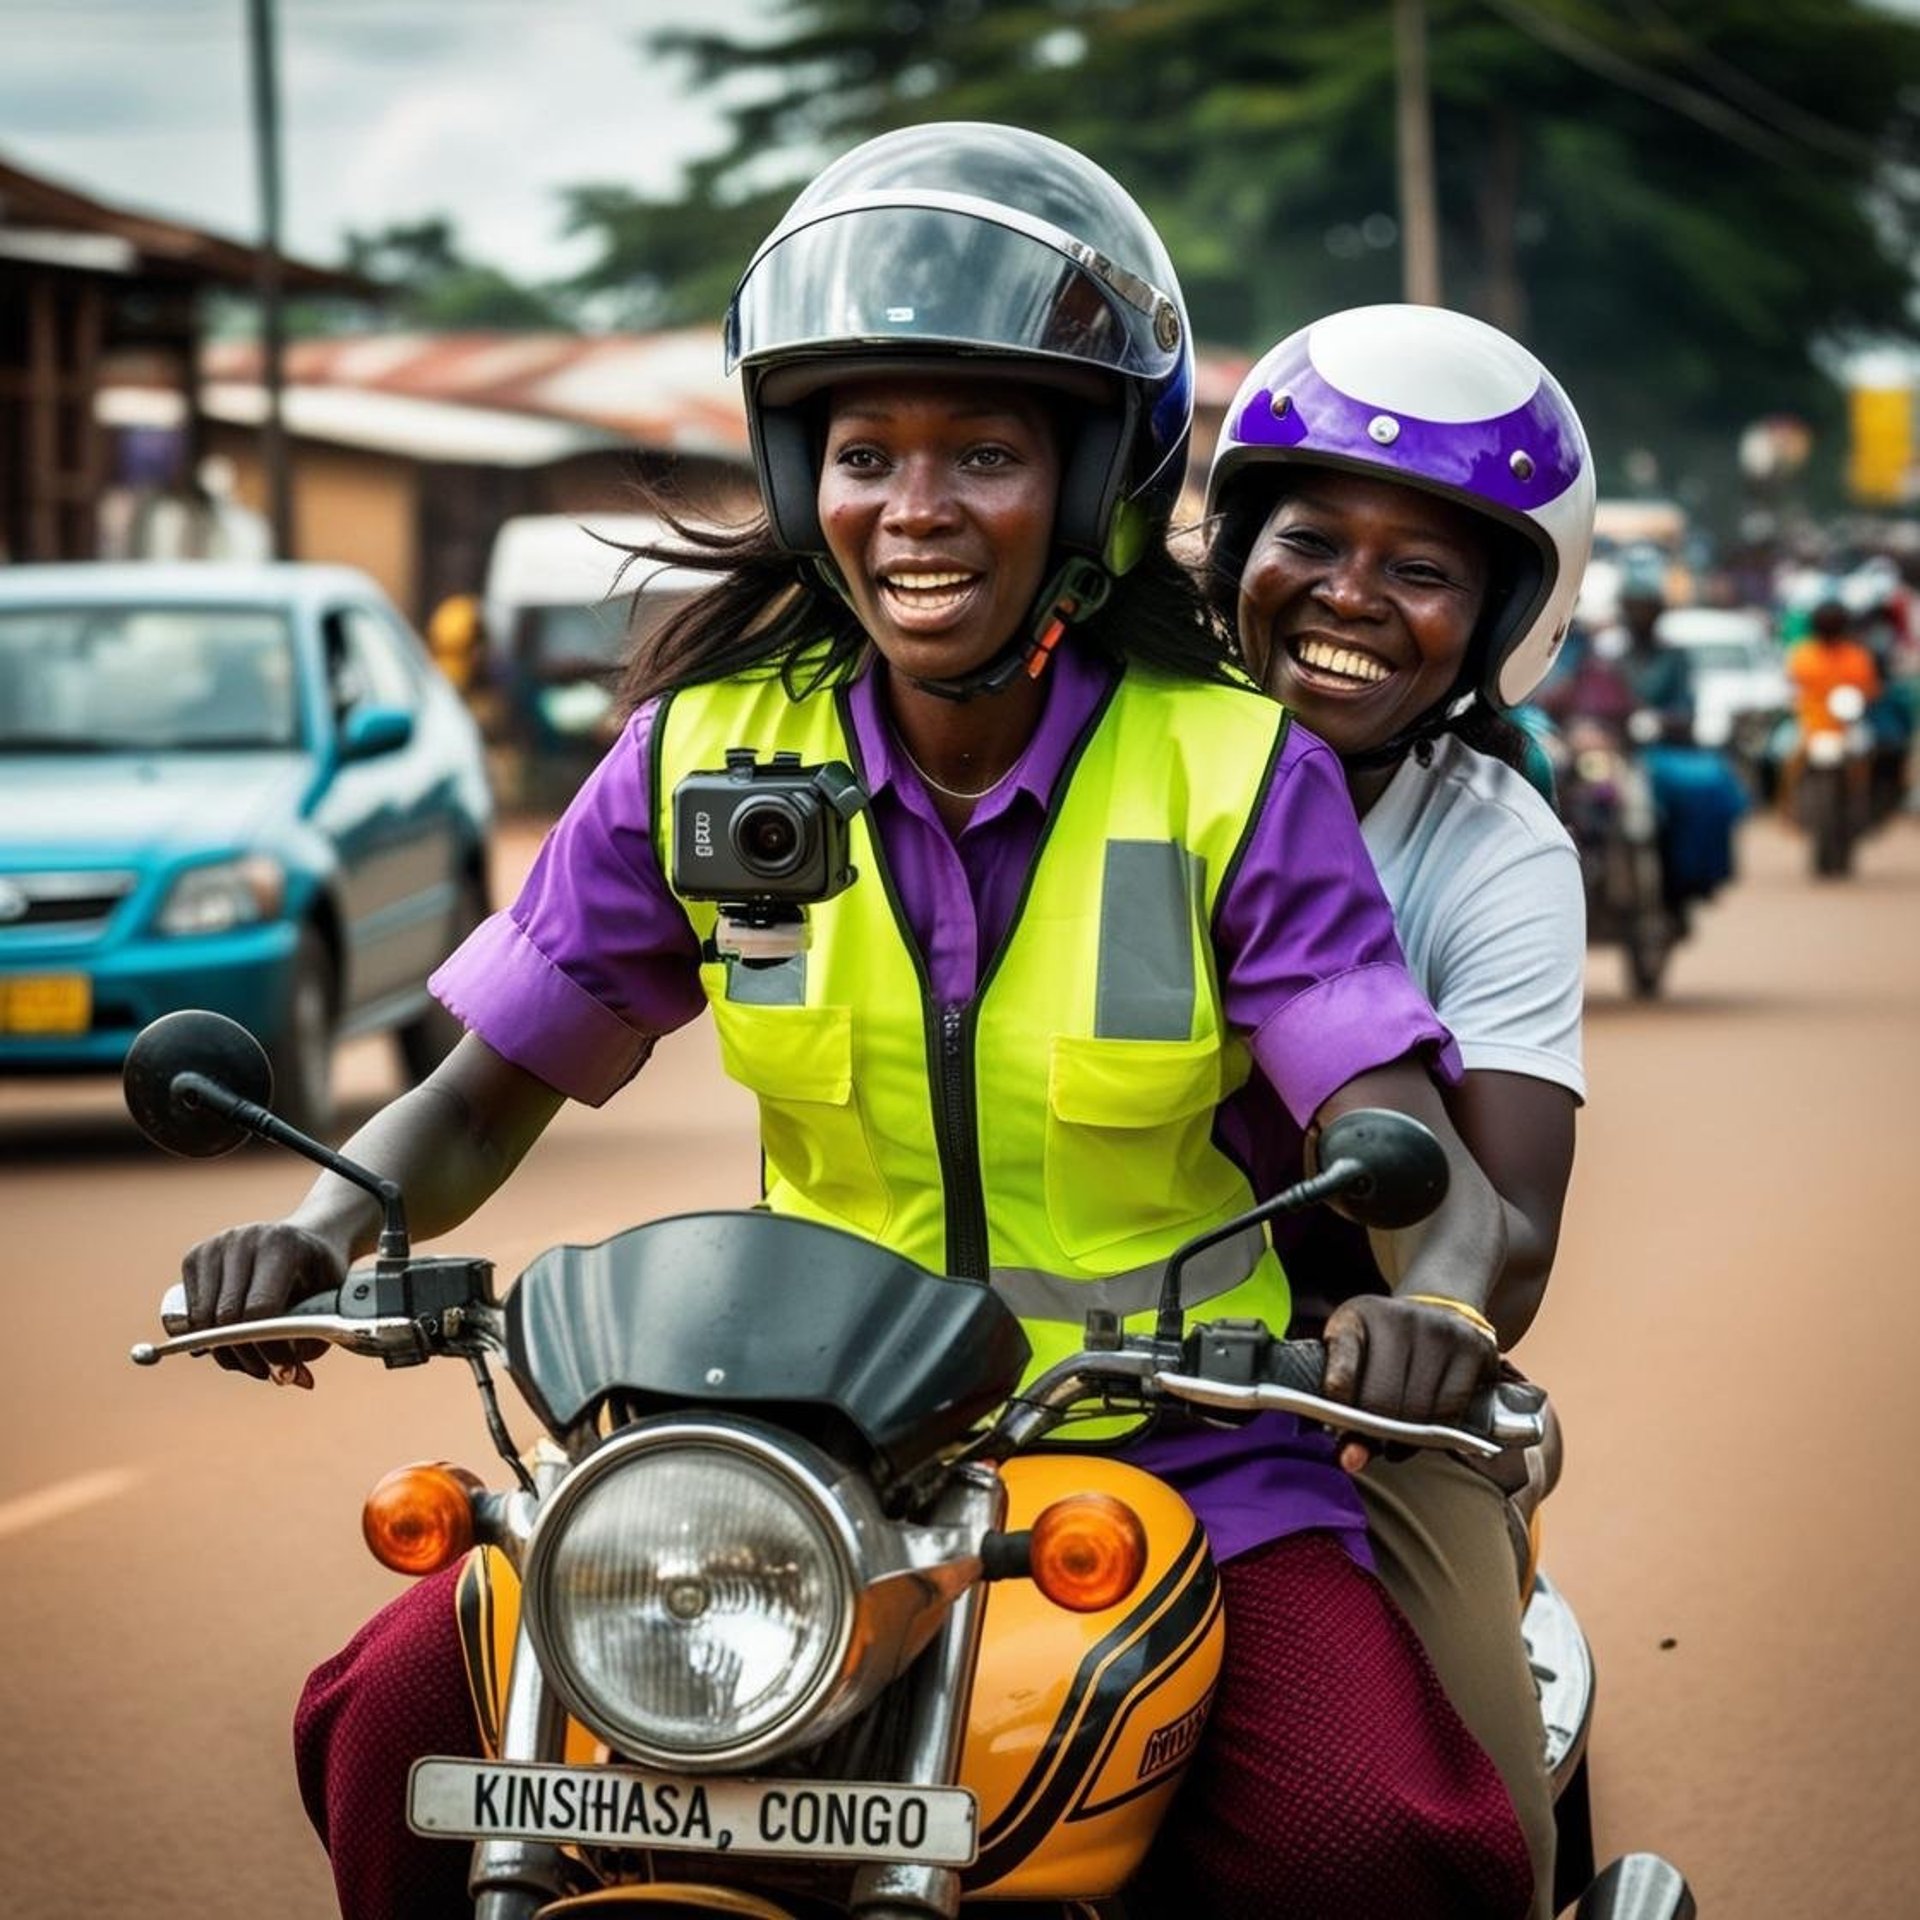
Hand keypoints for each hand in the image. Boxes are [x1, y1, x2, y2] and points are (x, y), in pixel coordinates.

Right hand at [178, 1221, 343, 1384]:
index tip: (284, 1375)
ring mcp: (214, 1246)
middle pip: (227, 1318)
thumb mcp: (330, 1297)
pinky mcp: (195, 1257)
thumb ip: (314, 1336)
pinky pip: (189, 1315)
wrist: (305, 1238)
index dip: (270, 1349)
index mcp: (280, 1245)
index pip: (260, 1308)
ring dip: (226, 1353)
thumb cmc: (319, 1273)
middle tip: (272, 1375)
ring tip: (256, 1363)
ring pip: (203, 1321)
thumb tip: (288, 1379)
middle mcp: (242, 1240)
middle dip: (248, 1357)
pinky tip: (234, 1343)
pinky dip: (207, 1339)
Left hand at [1321, 1293, 1498, 1475]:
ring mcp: (1439, 1330)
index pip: (1340, 1369)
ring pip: (1420, 1410)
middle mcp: (1398, 1319)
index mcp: (1356, 1318)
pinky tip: (1431, 1428)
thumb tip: (1351, 1460)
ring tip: (1404, 1434)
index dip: (1339, 1404)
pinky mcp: (1473, 1348)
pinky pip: (1453, 1410)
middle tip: (1379, 1440)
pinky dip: (1440, 1431)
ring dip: (1409, 1436)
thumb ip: (1348, 1414)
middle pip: (1382, 1401)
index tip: (1340, 1425)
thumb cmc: (1387, 1351)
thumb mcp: (1357, 1365)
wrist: (1437, 1313)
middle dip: (1377, 1432)